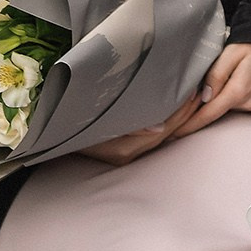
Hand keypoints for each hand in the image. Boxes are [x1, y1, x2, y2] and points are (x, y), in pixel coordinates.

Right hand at [77, 93, 199, 165]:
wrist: (51, 132)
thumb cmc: (69, 118)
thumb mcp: (94, 114)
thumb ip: (127, 122)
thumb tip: (159, 128)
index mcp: (120, 150)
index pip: (161, 131)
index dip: (178, 113)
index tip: (191, 93)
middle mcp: (125, 157)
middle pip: (165, 135)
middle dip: (184, 115)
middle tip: (198, 92)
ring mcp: (125, 157)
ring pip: (161, 137)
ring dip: (178, 118)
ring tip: (192, 97)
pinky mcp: (124, 151)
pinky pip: (152, 138)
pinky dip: (167, 122)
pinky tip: (175, 108)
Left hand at [173, 41, 250, 137]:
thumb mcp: (231, 53)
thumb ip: (215, 74)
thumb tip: (204, 97)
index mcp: (238, 91)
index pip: (207, 114)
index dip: (189, 125)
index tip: (174, 134)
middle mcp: (250, 102)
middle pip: (219, 111)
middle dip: (209, 105)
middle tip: (210, 87)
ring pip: (233, 108)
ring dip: (227, 99)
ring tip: (235, 78)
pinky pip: (247, 106)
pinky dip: (242, 99)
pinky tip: (248, 83)